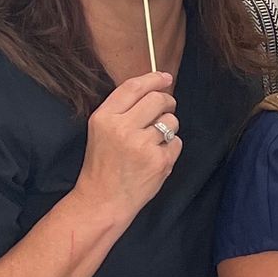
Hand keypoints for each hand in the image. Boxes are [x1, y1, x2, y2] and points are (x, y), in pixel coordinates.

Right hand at [73, 71, 181, 222]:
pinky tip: (155, 158)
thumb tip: (156, 89)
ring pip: (171, 121)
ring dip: (168, 127)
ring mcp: (142, 145)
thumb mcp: (100, 130)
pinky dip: (171, 148)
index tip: (165, 77)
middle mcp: (123, 128)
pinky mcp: (160, 161)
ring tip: (154, 141)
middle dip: (167, 102)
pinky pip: (177, 142)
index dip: (153, 78)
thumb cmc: (103, 164)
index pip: (134, 87)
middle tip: (166, 109)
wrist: (103, 199)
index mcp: (104, 118)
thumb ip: (123, 110)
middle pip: (158, 100)